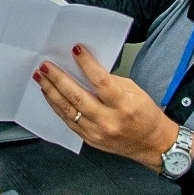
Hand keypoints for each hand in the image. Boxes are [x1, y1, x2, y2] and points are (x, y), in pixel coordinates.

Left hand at [33, 45, 182, 170]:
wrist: (152, 144)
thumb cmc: (145, 115)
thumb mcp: (135, 91)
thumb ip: (110, 81)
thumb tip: (87, 70)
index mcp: (123, 105)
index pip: (101, 81)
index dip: (87, 64)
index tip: (76, 50)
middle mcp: (108, 120)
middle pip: (78, 97)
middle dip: (58, 79)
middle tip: (46, 66)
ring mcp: (97, 132)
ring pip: (68, 110)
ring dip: (51, 92)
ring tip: (41, 77)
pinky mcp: (89, 139)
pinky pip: (68, 121)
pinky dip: (56, 106)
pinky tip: (49, 94)